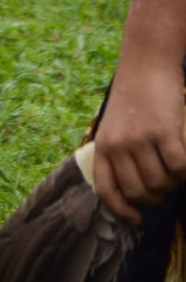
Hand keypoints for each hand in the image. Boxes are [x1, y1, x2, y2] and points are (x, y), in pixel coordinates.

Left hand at [93, 61, 185, 223]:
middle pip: (139, 192)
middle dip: (155, 196)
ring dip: (172, 182)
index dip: (121, 210)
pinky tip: (185, 162)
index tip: (136, 218)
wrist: (146, 63)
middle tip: (163, 185)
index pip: (106, 190)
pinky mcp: (163, 132)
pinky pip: (179, 167)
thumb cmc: (134, 96)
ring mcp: (140, 139)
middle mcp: (118, 145)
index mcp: (103, 145)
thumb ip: (119, 153)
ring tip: (173, 167)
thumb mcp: (115, 125)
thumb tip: (134, 190)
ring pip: (160, 183)